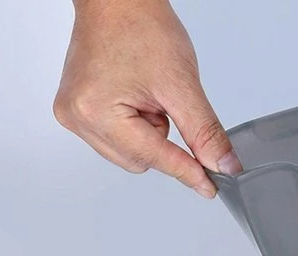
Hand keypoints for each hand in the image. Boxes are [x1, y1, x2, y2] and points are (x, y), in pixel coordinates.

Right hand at [53, 0, 241, 198]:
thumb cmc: (139, 25)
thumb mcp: (182, 85)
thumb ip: (204, 132)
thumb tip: (223, 165)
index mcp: (96, 111)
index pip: (156, 158)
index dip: (189, 172)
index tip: (210, 187)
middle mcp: (78, 118)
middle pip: (142, 161)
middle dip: (163, 140)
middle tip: (165, 102)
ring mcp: (74, 116)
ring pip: (131, 155)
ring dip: (150, 134)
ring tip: (147, 94)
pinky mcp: (77, 111)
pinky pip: (118, 140)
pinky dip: (137, 127)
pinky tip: (136, 98)